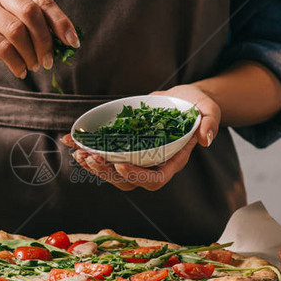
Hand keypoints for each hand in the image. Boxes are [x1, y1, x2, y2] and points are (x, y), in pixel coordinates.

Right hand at [0, 0, 79, 78]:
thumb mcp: (14, 23)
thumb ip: (37, 25)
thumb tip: (68, 41)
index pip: (42, 0)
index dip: (61, 22)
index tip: (73, 43)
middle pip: (31, 13)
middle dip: (45, 41)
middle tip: (49, 61)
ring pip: (17, 31)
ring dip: (31, 54)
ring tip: (33, 66)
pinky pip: (3, 47)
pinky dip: (17, 63)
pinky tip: (20, 71)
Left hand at [61, 85, 220, 190]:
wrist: (182, 100)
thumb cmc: (196, 106)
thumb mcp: (209, 109)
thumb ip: (210, 122)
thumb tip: (205, 139)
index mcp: (173, 160)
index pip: (155, 179)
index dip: (137, 178)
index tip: (120, 166)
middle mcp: (153, 164)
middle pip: (128, 181)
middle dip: (107, 173)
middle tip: (91, 159)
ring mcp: (136, 157)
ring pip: (112, 172)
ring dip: (94, 165)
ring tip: (79, 154)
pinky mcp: (124, 146)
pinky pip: (104, 154)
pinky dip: (87, 149)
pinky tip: (70, 141)